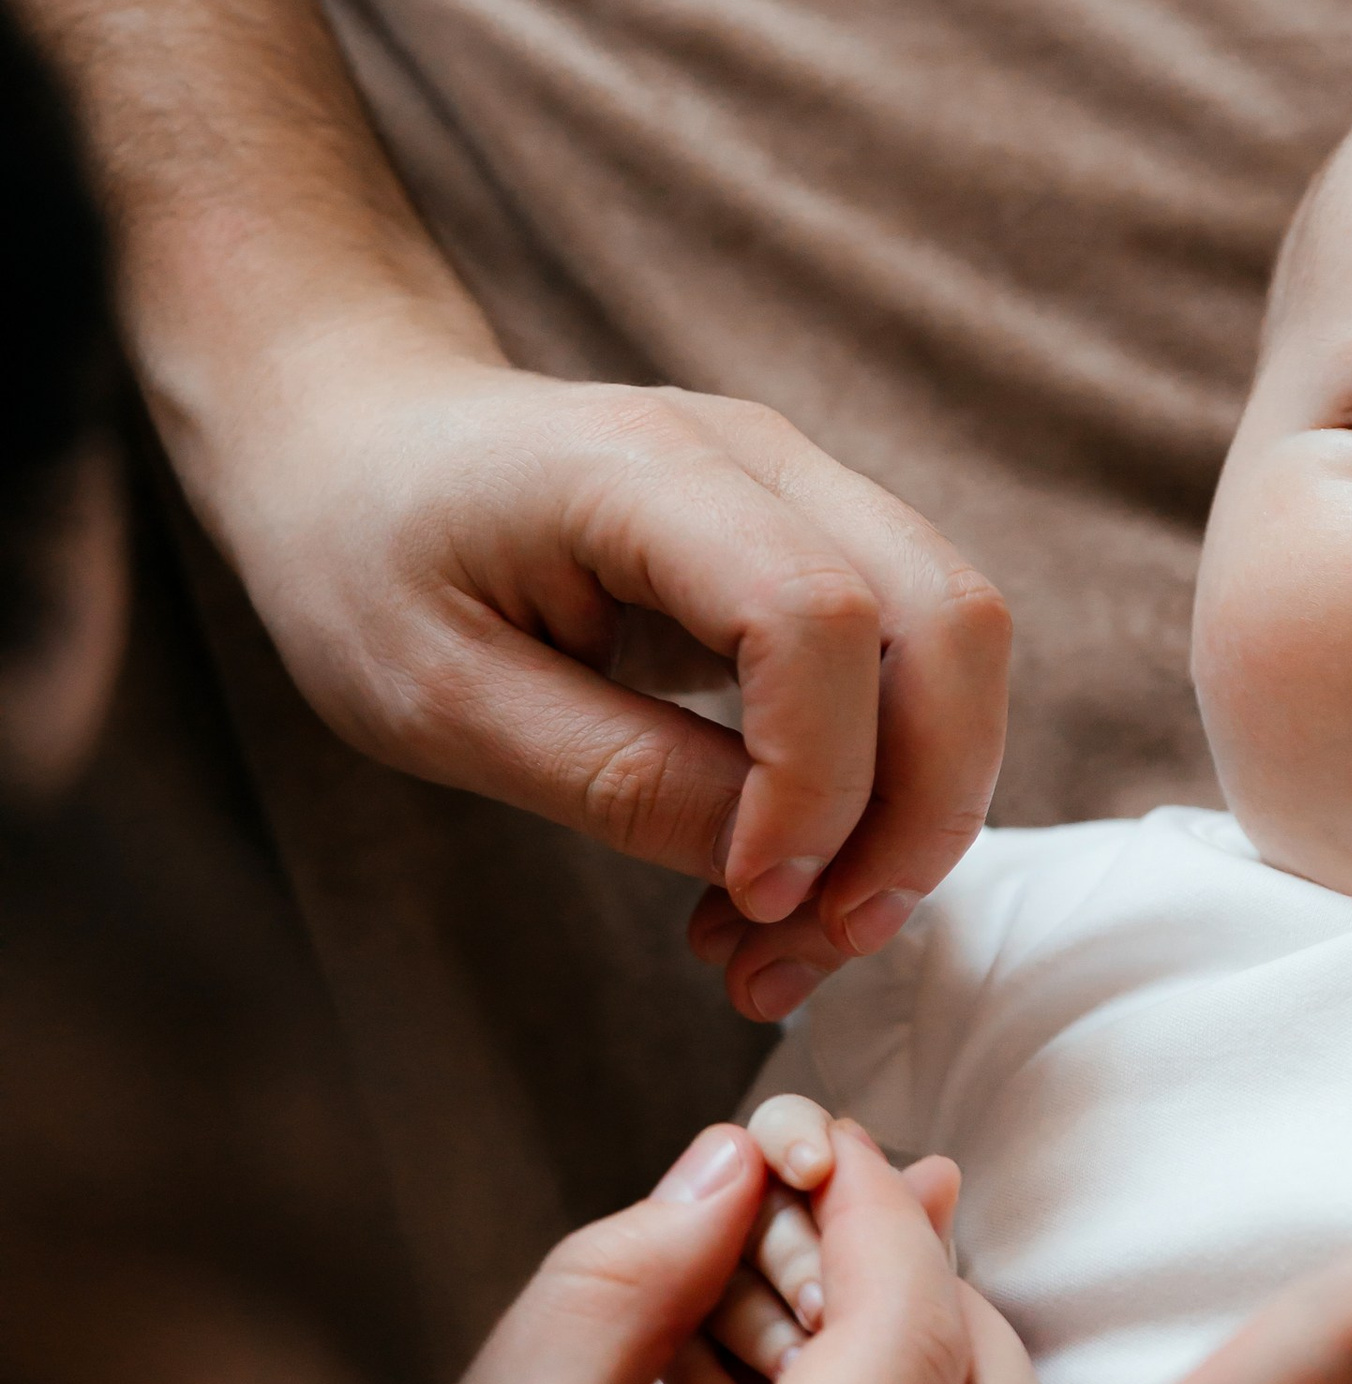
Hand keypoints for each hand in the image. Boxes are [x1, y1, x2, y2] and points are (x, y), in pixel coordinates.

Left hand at [211, 342, 1008, 1020]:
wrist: (360, 440)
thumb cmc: (367, 555)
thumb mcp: (437, 698)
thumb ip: (612, 777)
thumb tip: (774, 867)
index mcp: (646, 470)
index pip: (817, 616)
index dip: (817, 780)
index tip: (746, 897)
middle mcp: (764, 458)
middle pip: (953, 622)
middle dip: (923, 811)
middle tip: (819, 942)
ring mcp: (808, 494)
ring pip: (959, 656)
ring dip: (911, 819)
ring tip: (782, 943)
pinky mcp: (819, 551)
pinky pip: (909, 677)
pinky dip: (878, 797)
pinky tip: (774, 886)